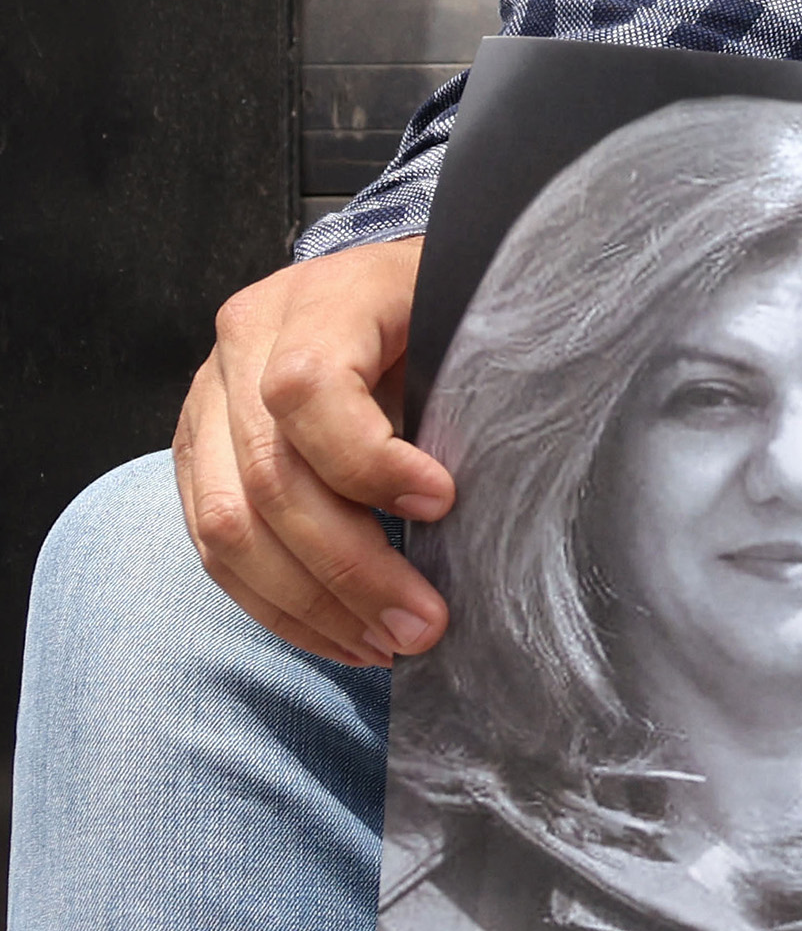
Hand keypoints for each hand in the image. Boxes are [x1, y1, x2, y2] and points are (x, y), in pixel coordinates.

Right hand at [175, 239, 445, 667]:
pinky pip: (216, 549)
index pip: (306, 389)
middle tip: (424, 623)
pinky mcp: (197, 457)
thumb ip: (467, 389)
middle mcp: (244, 347)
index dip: (369, 461)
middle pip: (268, 479)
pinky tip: (344, 636)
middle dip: (350, 568)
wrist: (390, 286)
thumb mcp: (469, 320)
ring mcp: (207, 404)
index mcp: (316, 298)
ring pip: (229, 529)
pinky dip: (281, 606)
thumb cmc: (448, 309)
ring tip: (388, 644)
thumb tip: (476, 506)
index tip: (442, 505)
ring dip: (313, 605)